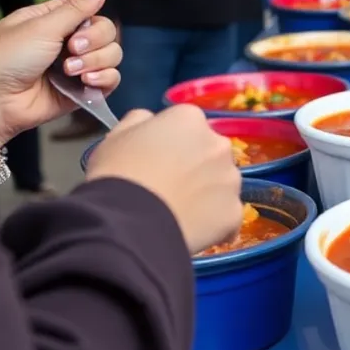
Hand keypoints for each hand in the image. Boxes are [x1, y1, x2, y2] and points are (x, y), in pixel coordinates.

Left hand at [0, 0, 121, 152]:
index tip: (80, 25)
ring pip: (112, 55)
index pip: (89, 8)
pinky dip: (104, 78)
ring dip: (96, 61)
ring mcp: (78, 66)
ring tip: (69, 71)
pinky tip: (86, 82)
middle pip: (107, 31)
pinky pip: (111, 79)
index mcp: (54, 20)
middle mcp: (68, 41)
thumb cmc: (7, 58)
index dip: (92, 14)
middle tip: (72, 49)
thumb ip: (75, 9)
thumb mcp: (40, 27)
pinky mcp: (84, 90)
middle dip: (95, 40)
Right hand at [86, 106, 242, 254]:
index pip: (186, 125)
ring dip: (207, 194)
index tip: (155, 161)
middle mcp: (219, 144)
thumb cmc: (117, 175)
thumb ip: (138, 122)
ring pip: (222, 184)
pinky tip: (190, 230)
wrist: (128, 224)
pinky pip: (226, 215)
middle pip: (209, 152)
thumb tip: (149, 121)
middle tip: (169, 187)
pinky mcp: (234, 212)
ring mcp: (231, 179)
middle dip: (194, 166)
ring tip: (179, 212)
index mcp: (189, 119)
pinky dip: (213, 223)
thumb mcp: (115, 137)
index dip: (170, 145)